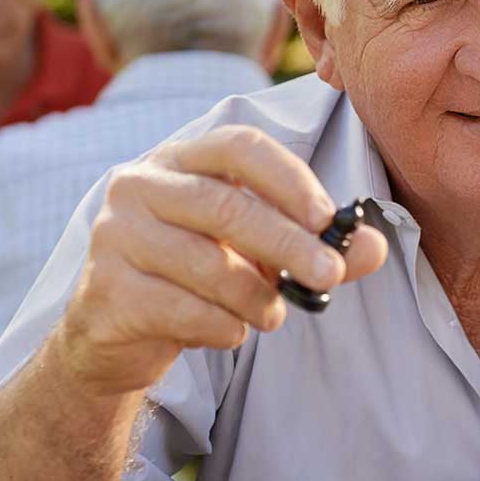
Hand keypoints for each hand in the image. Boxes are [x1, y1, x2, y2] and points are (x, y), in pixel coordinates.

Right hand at [50, 125, 387, 396]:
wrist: (113, 335)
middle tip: (330, 274)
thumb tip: (374, 247)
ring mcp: (114, 236)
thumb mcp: (261, 257)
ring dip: (255, 296)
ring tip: (274, 316)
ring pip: (205, 263)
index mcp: (179, 160)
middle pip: (224, 205)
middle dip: (287, 244)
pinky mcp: (105, 290)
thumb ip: (317, 248)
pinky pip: (179, 309)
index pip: (238, 145)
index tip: (327, 217)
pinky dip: (220, 326)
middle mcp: (138, 185)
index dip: (287, 177)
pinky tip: (230, 332)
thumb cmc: (196, 279)